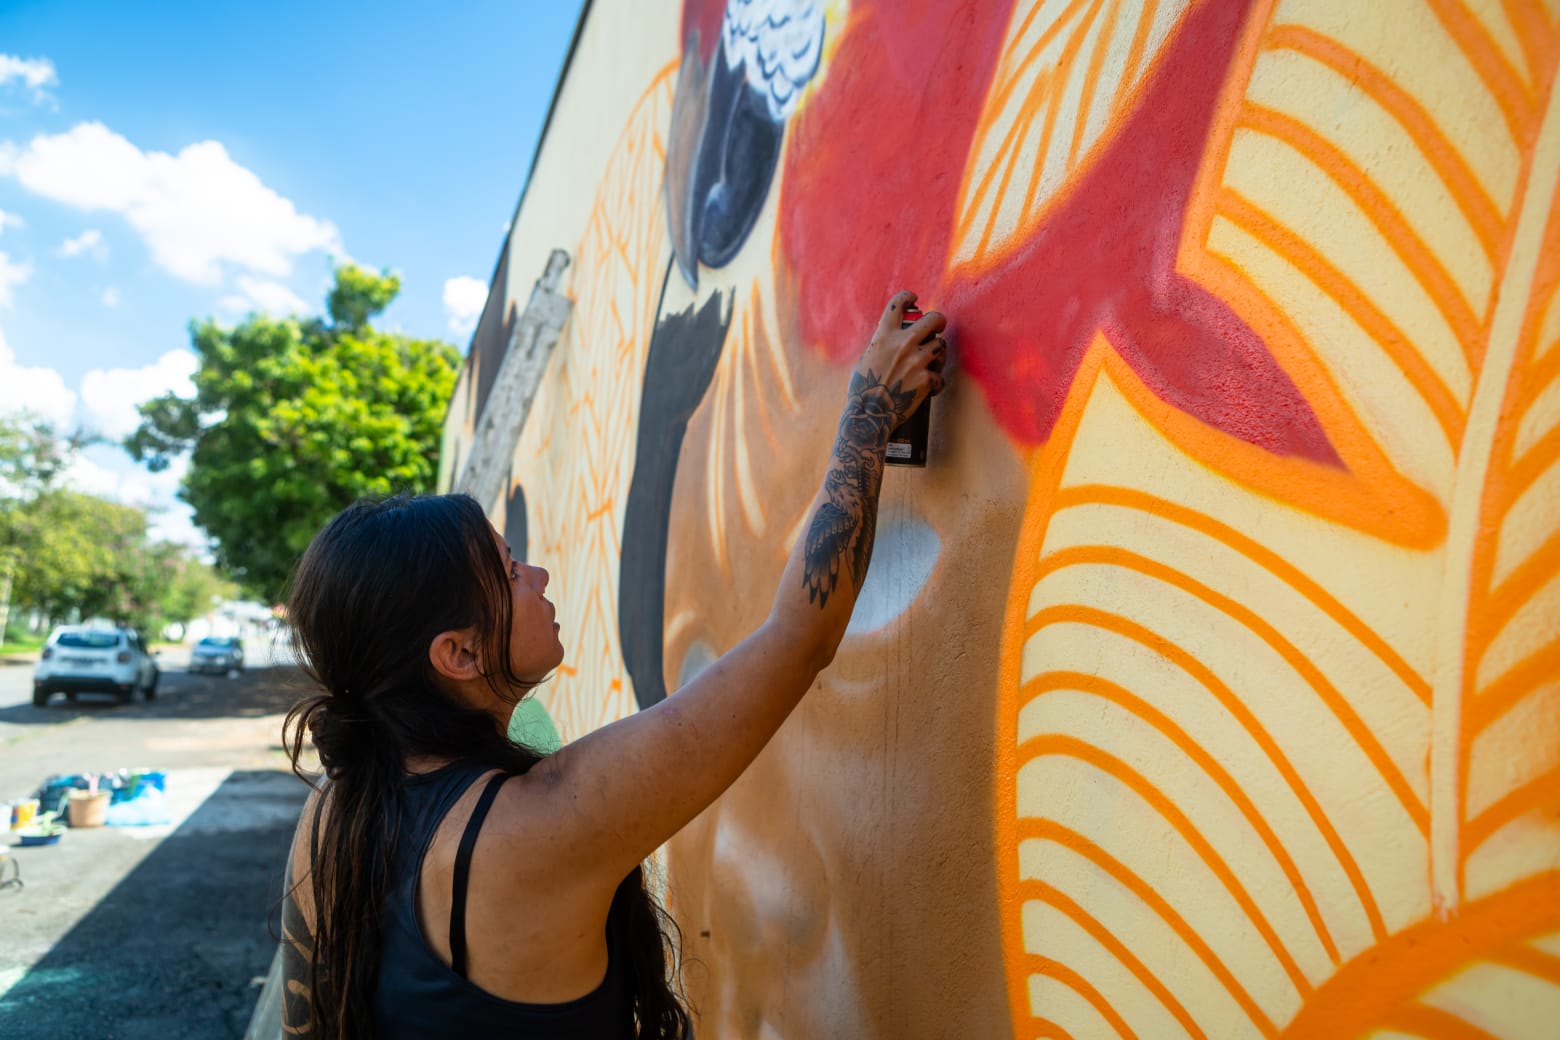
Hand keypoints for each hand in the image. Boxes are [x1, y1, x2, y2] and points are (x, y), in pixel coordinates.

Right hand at [852, 291, 948, 413]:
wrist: (870, 415)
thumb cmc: (862, 390)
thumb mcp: (865, 360)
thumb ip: (880, 347)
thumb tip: (889, 341)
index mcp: (883, 336)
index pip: (897, 305)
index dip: (908, 297)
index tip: (914, 298)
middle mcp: (902, 344)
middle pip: (933, 320)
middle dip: (939, 320)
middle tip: (938, 326)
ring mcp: (917, 361)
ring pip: (940, 346)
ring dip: (938, 353)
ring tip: (933, 362)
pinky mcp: (926, 379)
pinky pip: (939, 377)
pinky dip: (935, 384)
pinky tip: (929, 389)